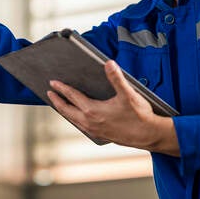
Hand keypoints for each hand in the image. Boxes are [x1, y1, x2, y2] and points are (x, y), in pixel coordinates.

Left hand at [47, 60, 178, 155]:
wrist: (150, 136)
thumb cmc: (140, 115)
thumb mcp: (128, 94)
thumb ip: (117, 78)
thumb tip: (108, 63)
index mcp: (93, 111)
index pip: (72, 97)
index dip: (62, 88)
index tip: (52, 83)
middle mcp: (90, 122)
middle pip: (67, 110)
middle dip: (57, 101)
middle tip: (49, 93)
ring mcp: (94, 131)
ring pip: (73, 120)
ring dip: (65, 110)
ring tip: (60, 104)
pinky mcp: (100, 135)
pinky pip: (81, 126)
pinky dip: (74, 118)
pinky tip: (78, 116)